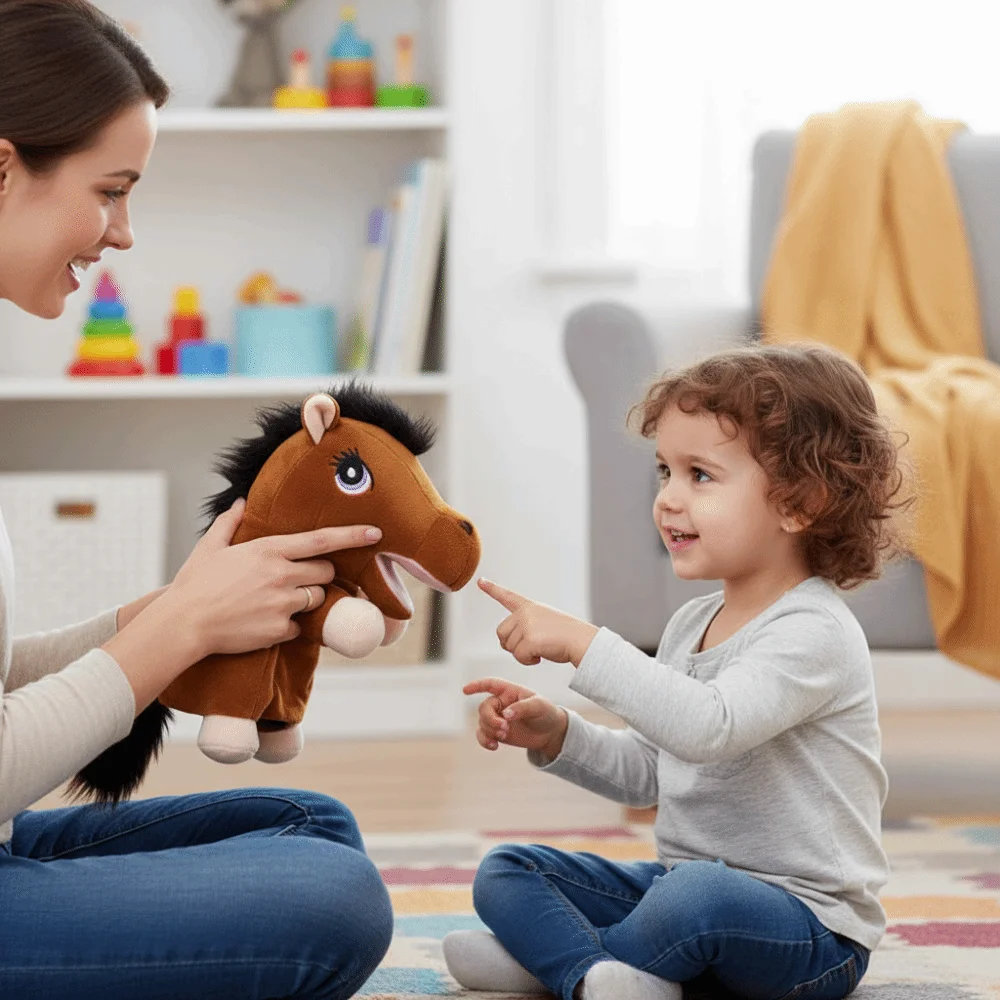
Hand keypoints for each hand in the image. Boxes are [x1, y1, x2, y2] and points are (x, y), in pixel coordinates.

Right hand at [162, 497, 381, 658]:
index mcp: (269, 550)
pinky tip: (264, 623)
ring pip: (316, 599)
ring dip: (305, 600)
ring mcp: (282, 603)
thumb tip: (239, 502)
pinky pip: (299, 628)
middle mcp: (281, 575)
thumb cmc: (194, 584)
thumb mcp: (210, 547)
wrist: (183, 624)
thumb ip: (229, 522)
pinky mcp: (279, 629)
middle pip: (325, 572)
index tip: (376, 533)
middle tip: (300, 580)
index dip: (353, 536)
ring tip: (274, 602)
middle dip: (321, 575)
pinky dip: (287, 626)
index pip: (322, 540)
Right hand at [463, 676, 567, 758]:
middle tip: (504, 728)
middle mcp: (500, 703)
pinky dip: (484, 741)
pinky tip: (494, 746)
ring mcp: (497, 718)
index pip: (490, 684)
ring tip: (504, 735)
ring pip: (482, 722)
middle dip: (490, 719)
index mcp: (509, 691)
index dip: (477, 685)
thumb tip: (505, 714)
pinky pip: (482, 735)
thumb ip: (522, 708)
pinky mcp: (497, 732)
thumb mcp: (539, 706)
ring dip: (490, 730)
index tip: (465, 690)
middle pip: (484, 708)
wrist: (550, 733)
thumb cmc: (546, 712)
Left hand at [479, 577, 598, 666]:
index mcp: (529, 607)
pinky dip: (528, 661)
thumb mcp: (543, 623)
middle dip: (512, 645)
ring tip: (540, 649)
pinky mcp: (528, 639)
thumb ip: (523, 626)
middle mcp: (525, 613)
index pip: (507, 596)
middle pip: (501, 634)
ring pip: (509, 647)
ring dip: (522, 654)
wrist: (581, 641)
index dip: (492, 589)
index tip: (480, 581)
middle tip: (530, 647)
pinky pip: (518, 657)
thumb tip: (504, 642)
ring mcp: (526, 625)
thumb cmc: (565, 636)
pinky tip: (541, 655)